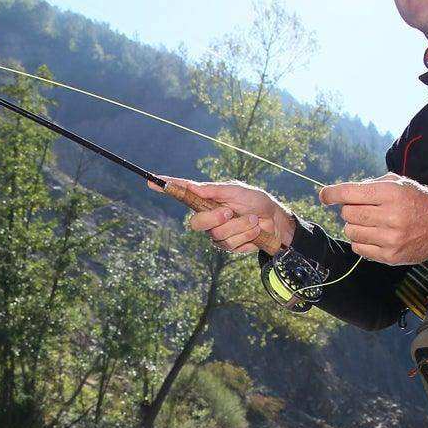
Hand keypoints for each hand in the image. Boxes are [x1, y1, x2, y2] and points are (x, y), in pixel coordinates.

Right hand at [147, 177, 293, 255]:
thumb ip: (214, 191)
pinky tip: (254, 229)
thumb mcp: (237, 191)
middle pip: (195, 223)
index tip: (152, 181)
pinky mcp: (228, 246)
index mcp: (208, 199)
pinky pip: (230, 243)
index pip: (183, 193)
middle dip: (214, 218)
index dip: (167, 188)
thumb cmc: (256, 202)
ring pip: (217, 234)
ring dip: (239, 226)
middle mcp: (208, 217)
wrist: (275, 221)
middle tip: (229, 212)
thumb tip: (192, 186)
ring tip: (253, 219)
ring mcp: (216, 233)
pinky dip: (246, 234)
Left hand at [318, 173, 427, 264]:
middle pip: (348, 213)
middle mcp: (391, 216)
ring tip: (372, 223)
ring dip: (355, 226)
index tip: (323, 195)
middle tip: (363, 209)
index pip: (351, 193)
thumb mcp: (400, 184)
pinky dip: (361, 241)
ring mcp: (390, 239)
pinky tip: (375, 235)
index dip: (332, 193)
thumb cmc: (418, 202)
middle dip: (350, 210)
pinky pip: (359, 248)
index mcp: (392, 194)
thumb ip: (371, 185)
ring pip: (351, 232)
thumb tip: (342, 194)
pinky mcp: (390, 256)